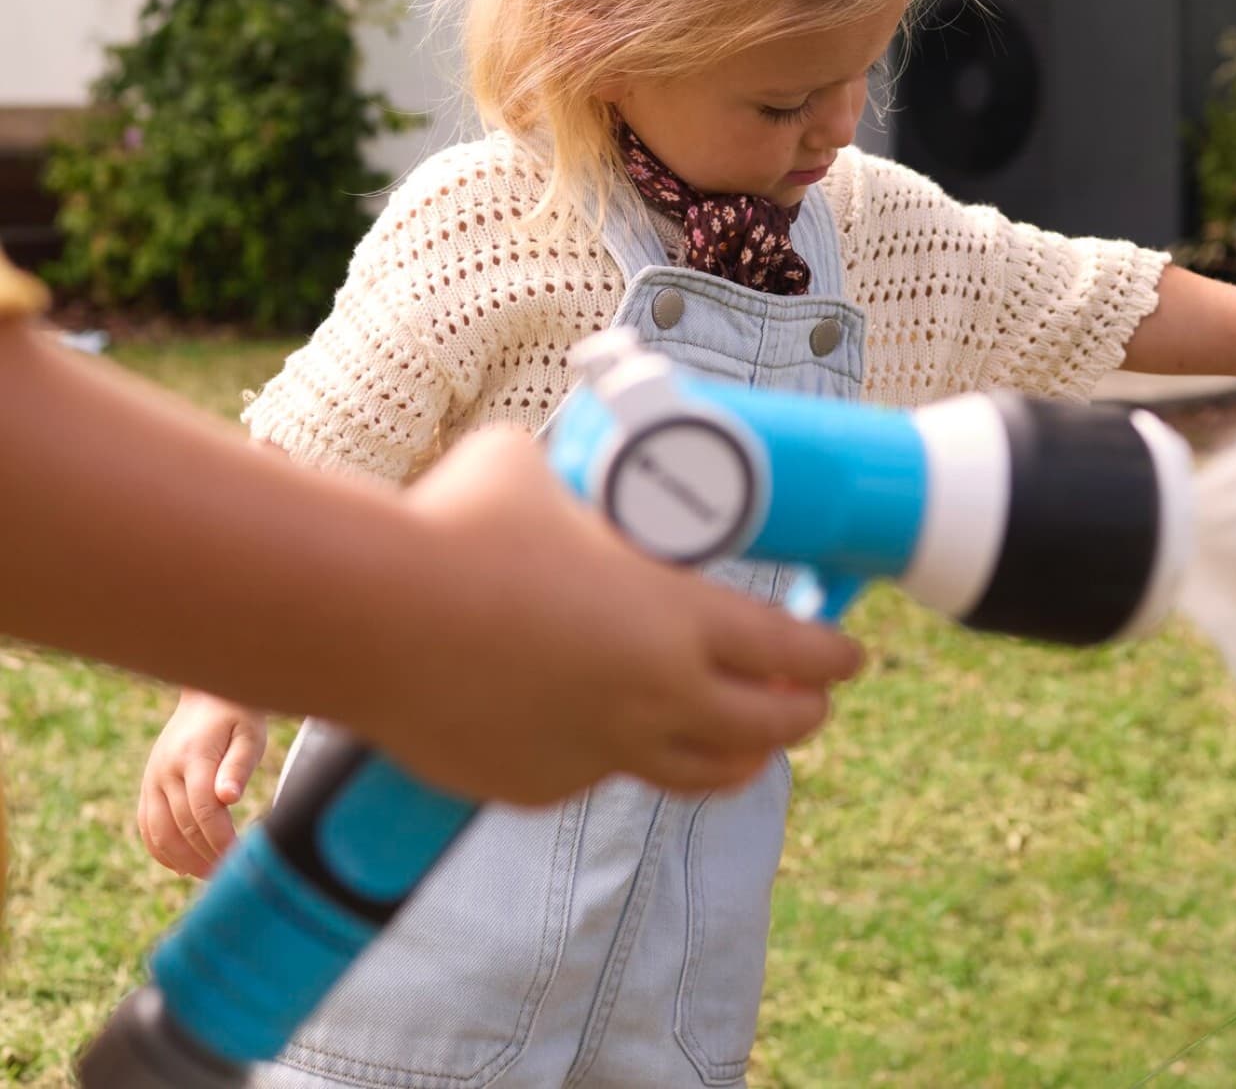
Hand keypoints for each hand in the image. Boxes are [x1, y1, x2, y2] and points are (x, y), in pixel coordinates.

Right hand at [138, 691, 268, 877]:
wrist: (207, 694)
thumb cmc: (238, 714)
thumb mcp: (250, 732)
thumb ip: (239, 765)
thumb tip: (228, 798)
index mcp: (193, 757)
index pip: (203, 810)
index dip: (220, 839)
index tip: (238, 857)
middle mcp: (166, 771)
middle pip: (182, 826)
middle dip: (206, 855)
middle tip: (229, 874)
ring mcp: (152, 779)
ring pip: (159, 832)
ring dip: (183, 860)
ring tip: (210, 875)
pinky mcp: (148, 786)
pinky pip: (146, 826)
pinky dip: (161, 851)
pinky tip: (183, 867)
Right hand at [352, 428, 864, 804]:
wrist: (373, 613)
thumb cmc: (462, 524)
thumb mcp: (540, 471)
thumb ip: (578, 482)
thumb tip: (564, 461)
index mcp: (678, 617)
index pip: (789, 651)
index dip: (831, 656)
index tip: (851, 655)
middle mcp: (655, 695)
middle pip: (765, 727)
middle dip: (801, 714)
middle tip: (813, 701)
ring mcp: (599, 749)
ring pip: (699, 774)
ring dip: (738, 757)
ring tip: (751, 744)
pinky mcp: (540, 785)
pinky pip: (602, 773)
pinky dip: (624, 754)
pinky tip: (612, 731)